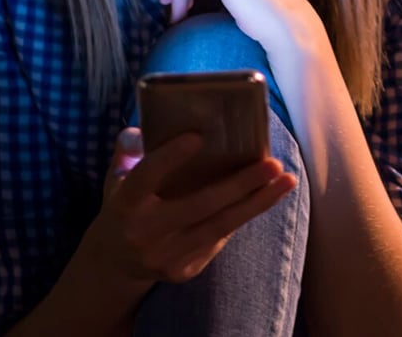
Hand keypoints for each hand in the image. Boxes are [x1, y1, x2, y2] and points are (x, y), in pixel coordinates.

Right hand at [85, 127, 296, 285]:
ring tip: (286, 180)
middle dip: (240, 185)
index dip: (170, 157)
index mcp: (124, 204)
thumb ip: (128, 152)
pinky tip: (264, 197)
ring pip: (219, 227)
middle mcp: (143, 234)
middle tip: (273, 163)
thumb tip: (143, 129)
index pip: (146, 177)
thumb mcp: (116, 179)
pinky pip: (218, 240)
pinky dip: (242, 216)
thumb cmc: (125, 207)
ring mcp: (164, 257)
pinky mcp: (182, 272)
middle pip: (199, 206)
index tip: (198, 136)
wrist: (114, 264)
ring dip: (258, 203)